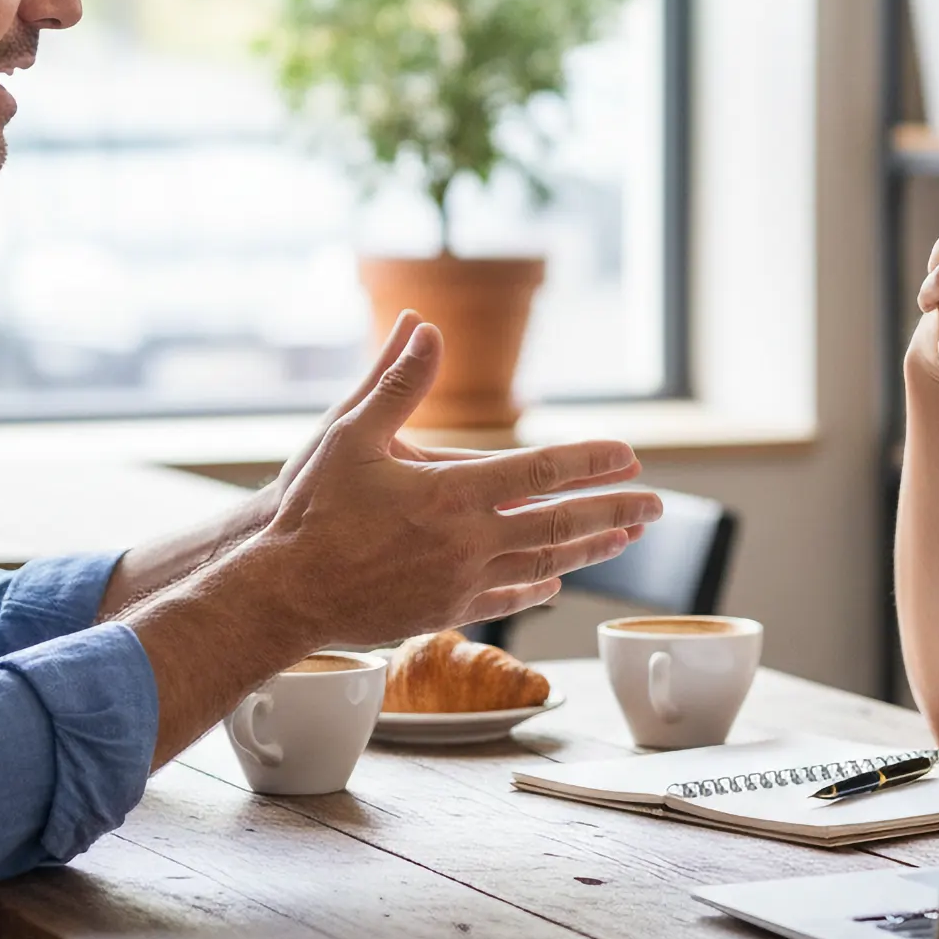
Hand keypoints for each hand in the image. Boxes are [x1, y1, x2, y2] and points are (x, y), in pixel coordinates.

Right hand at [258, 320, 659, 645]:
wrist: (281, 593)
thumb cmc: (311, 510)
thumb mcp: (349, 433)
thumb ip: (396, 381)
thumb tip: (426, 326)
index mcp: (452, 494)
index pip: (541, 472)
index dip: (589, 461)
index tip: (630, 455)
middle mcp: (467, 542)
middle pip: (560, 525)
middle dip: (614, 511)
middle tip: (658, 504)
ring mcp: (459, 584)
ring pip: (543, 565)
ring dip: (590, 549)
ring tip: (626, 538)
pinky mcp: (442, 611)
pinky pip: (506, 599)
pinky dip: (539, 586)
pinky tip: (557, 580)